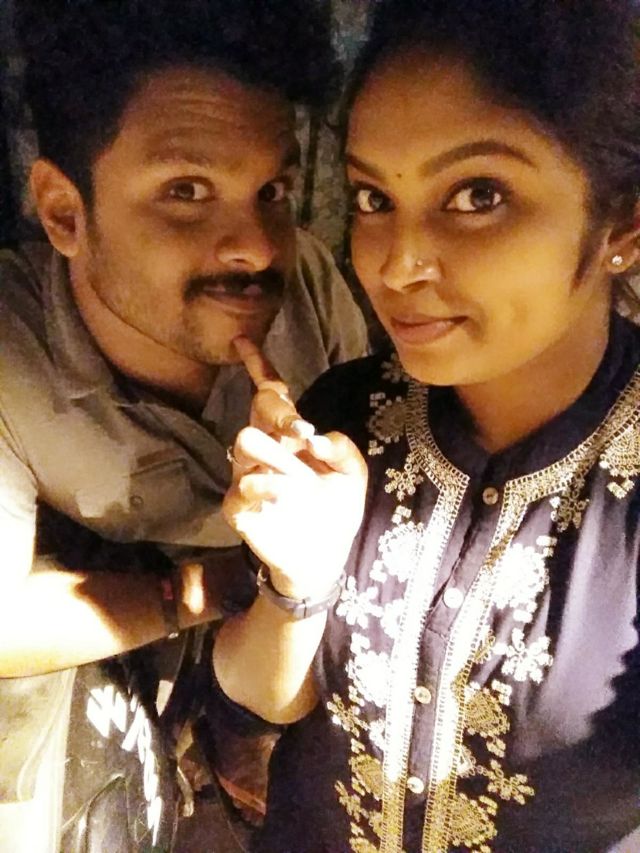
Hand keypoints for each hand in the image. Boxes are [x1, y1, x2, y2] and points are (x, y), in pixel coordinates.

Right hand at [224, 338, 367, 600]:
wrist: (324, 557)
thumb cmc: (335, 510)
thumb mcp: (352, 477)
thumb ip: (343, 450)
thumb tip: (317, 437)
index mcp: (289, 437)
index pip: (269, 394)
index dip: (256, 366)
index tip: (241, 341)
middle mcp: (267, 450)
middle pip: (256, 411)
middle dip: (278, 413)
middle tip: (300, 431)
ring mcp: (248, 476)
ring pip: (245, 442)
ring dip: (276, 453)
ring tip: (299, 475)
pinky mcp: (238, 506)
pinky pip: (242, 485)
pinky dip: (267, 486)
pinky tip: (286, 493)